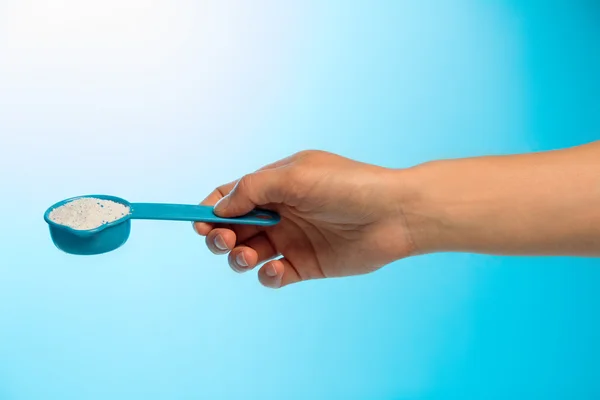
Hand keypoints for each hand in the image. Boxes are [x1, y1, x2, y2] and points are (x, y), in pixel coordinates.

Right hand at [193, 150, 414, 288]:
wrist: (395, 214)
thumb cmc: (347, 186)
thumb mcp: (294, 176)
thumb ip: (252, 189)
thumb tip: (218, 209)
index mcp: (276, 185)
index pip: (232, 196)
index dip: (211, 210)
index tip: (197, 224)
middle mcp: (280, 212)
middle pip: (234, 228)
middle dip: (219, 236)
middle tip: (223, 241)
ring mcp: (292, 239)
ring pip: (248, 253)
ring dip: (237, 257)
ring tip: (248, 256)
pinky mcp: (305, 265)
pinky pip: (273, 275)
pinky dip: (266, 275)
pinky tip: (275, 268)